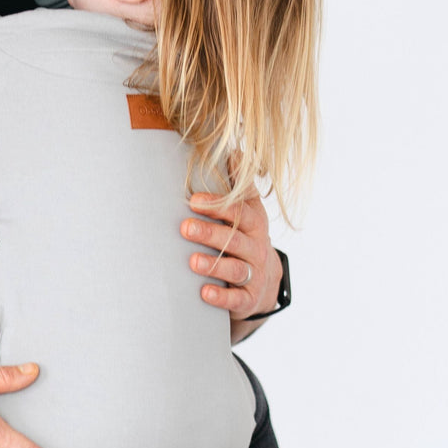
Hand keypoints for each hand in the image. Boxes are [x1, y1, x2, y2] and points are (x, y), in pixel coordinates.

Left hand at [181, 191, 282, 338]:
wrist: (263, 280)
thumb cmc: (245, 236)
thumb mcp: (247, 209)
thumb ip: (239, 184)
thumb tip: (232, 149)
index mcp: (254, 222)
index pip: (240, 211)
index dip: (218, 205)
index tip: (194, 200)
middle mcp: (256, 247)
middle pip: (235, 239)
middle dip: (210, 233)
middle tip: (185, 228)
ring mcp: (254, 273)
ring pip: (234, 269)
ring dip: (213, 264)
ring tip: (192, 261)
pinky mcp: (248, 298)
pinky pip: (236, 299)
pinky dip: (221, 296)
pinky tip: (204, 292)